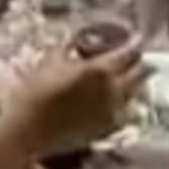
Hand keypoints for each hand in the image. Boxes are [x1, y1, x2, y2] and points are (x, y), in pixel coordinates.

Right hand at [11, 38, 145, 157]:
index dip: (134, 43)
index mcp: (100, 70)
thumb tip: (70, 37)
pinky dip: (126, 105)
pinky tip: (118, 102)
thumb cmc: (34, 93)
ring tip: (130, 78)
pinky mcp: (107, 130)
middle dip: (140, 63)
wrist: (28, 131)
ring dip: (136, 84)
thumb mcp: (48, 62)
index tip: (136, 39)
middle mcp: (112, 90)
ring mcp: (112, 112)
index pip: (129, 53)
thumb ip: (64, 48)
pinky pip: (125, 114)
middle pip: (139, 73)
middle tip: (135, 58)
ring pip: (135, 95)